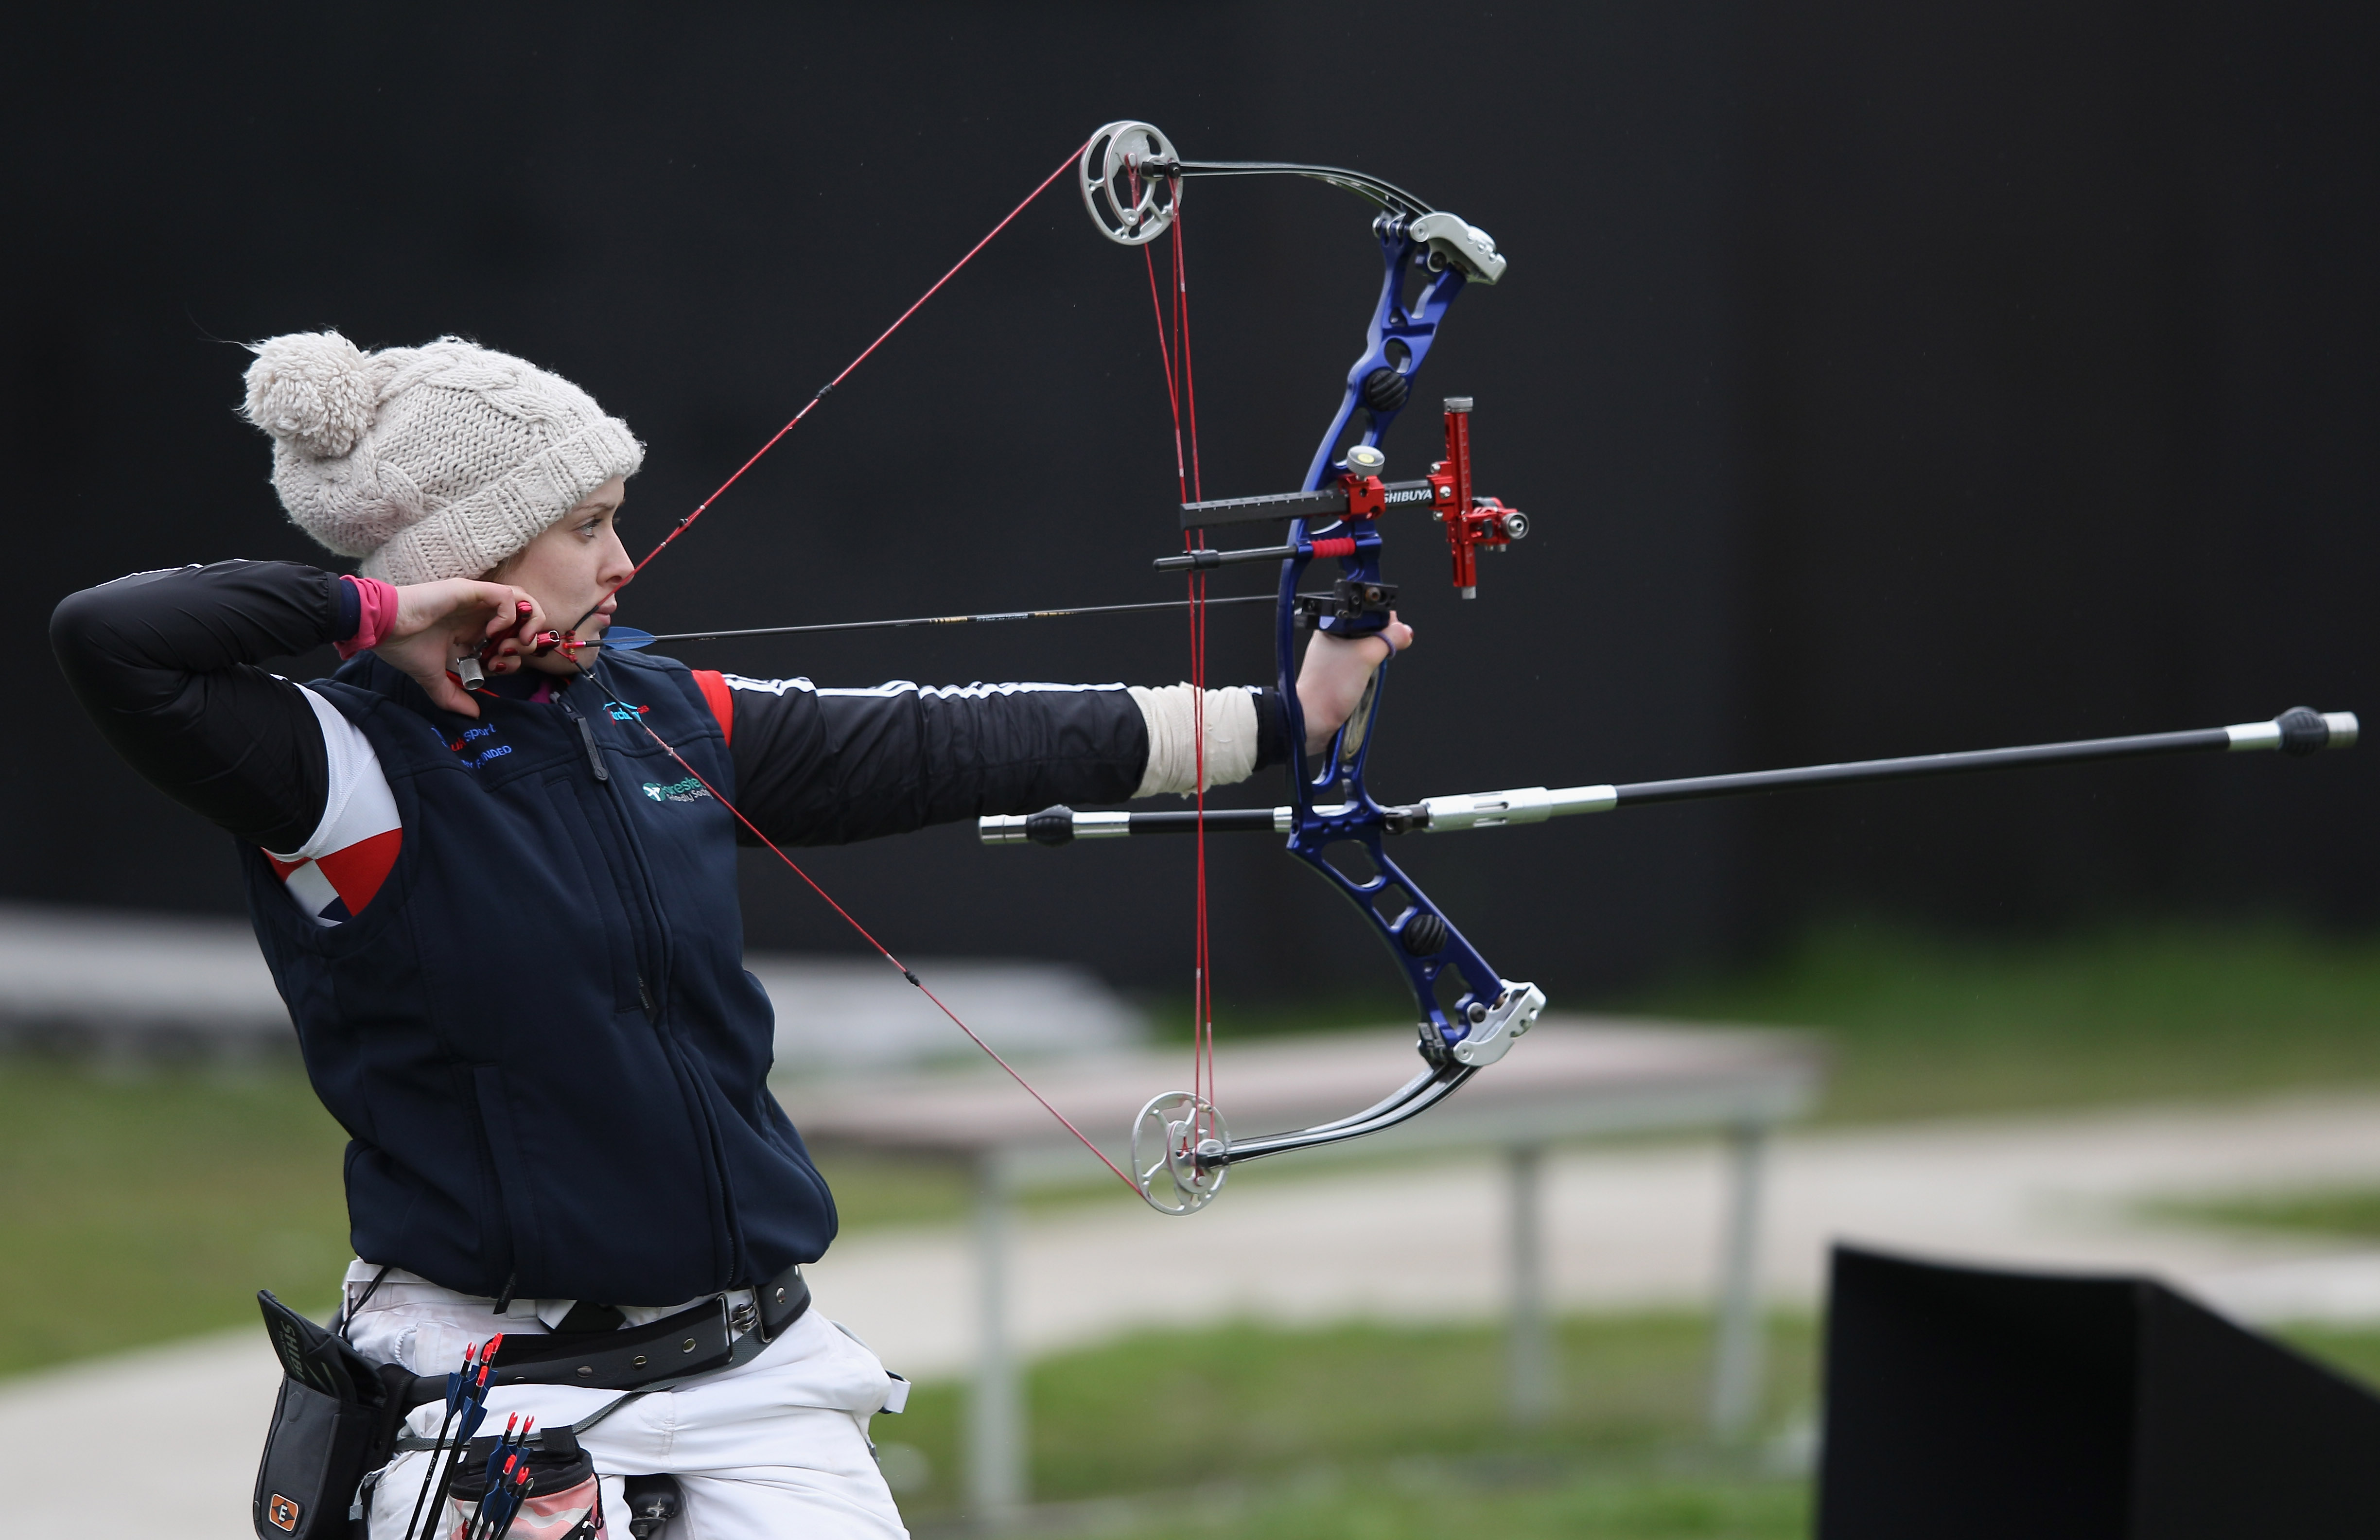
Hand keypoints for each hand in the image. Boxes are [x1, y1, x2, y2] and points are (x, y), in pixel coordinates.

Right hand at [375, 580, 545, 716]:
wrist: (383, 628)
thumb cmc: (403, 647)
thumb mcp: (432, 677)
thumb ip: (452, 696)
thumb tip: (474, 715)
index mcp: (474, 632)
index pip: (512, 640)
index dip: (514, 657)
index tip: (496, 669)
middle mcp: (480, 615)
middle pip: (527, 619)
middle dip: (527, 642)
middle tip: (507, 656)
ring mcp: (477, 601)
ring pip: (524, 602)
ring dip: (527, 625)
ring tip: (510, 645)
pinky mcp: (471, 591)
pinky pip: (506, 596)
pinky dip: (508, 616)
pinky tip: (489, 634)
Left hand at [1295, 613, 1414, 754]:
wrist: (1313, 719)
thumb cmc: (1328, 689)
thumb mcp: (1365, 657)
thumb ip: (1388, 640)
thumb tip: (1406, 631)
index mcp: (1333, 626)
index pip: (1368, 613)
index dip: (1386, 621)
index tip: (1395, 633)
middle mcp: (1333, 638)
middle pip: (1371, 631)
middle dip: (1383, 642)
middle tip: (1381, 655)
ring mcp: (1336, 656)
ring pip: (1368, 649)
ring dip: (1376, 659)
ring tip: (1368, 671)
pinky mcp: (1340, 672)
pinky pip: (1362, 665)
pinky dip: (1369, 671)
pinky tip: (1366, 680)